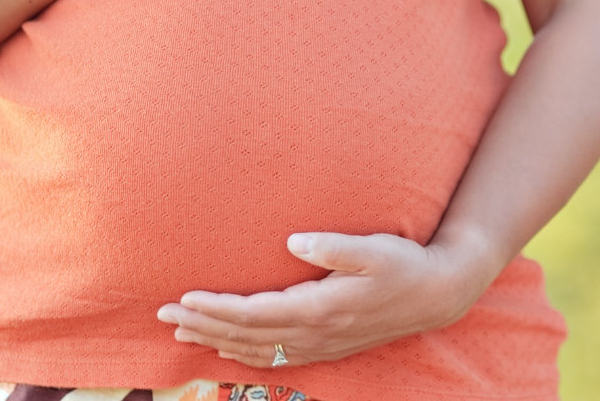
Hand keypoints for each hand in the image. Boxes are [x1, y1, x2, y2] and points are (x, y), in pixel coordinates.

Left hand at [155, 232, 495, 368]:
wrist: (436, 295)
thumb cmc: (405, 264)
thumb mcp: (375, 248)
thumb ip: (334, 246)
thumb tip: (295, 240)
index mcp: (320, 307)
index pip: (253, 314)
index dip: (214, 309)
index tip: (182, 298)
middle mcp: (315, 333)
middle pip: (245, 336)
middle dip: (202, 324)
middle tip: (162, 313)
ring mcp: (320, 345)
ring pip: (256, 350)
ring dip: (215, 341)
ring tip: (181, 330)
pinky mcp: (326, 346)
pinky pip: (275, 358)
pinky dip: (243, 356)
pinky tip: (226, 350)